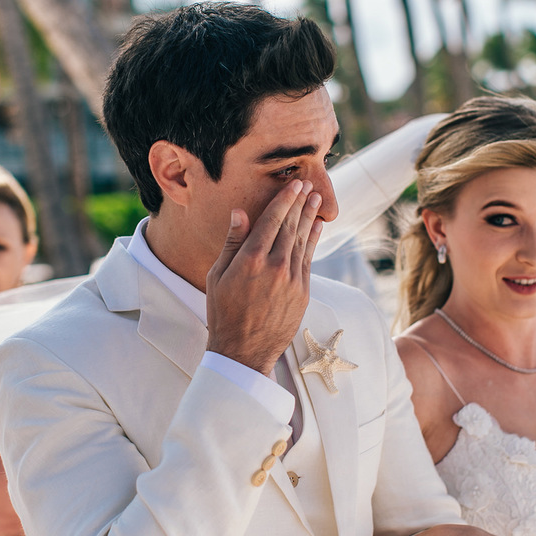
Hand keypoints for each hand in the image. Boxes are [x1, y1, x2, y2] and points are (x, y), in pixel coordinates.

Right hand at [205, 180, 323, 374]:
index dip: (284, 200)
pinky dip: (314, 240)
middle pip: (291, 226)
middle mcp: (275, 266)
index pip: (271, 220)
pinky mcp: (303, 292)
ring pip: (303, 240)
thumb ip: (232, 243)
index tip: (294, 184)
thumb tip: (239, 213)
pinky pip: (310, 259)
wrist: (244, 351)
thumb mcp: (218, 276)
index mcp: (251, 260)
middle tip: (310, 184)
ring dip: (310, 217)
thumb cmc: (223, 311)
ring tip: (317, 199)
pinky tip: (317, 226)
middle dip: (300, 203)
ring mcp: (292, 280)